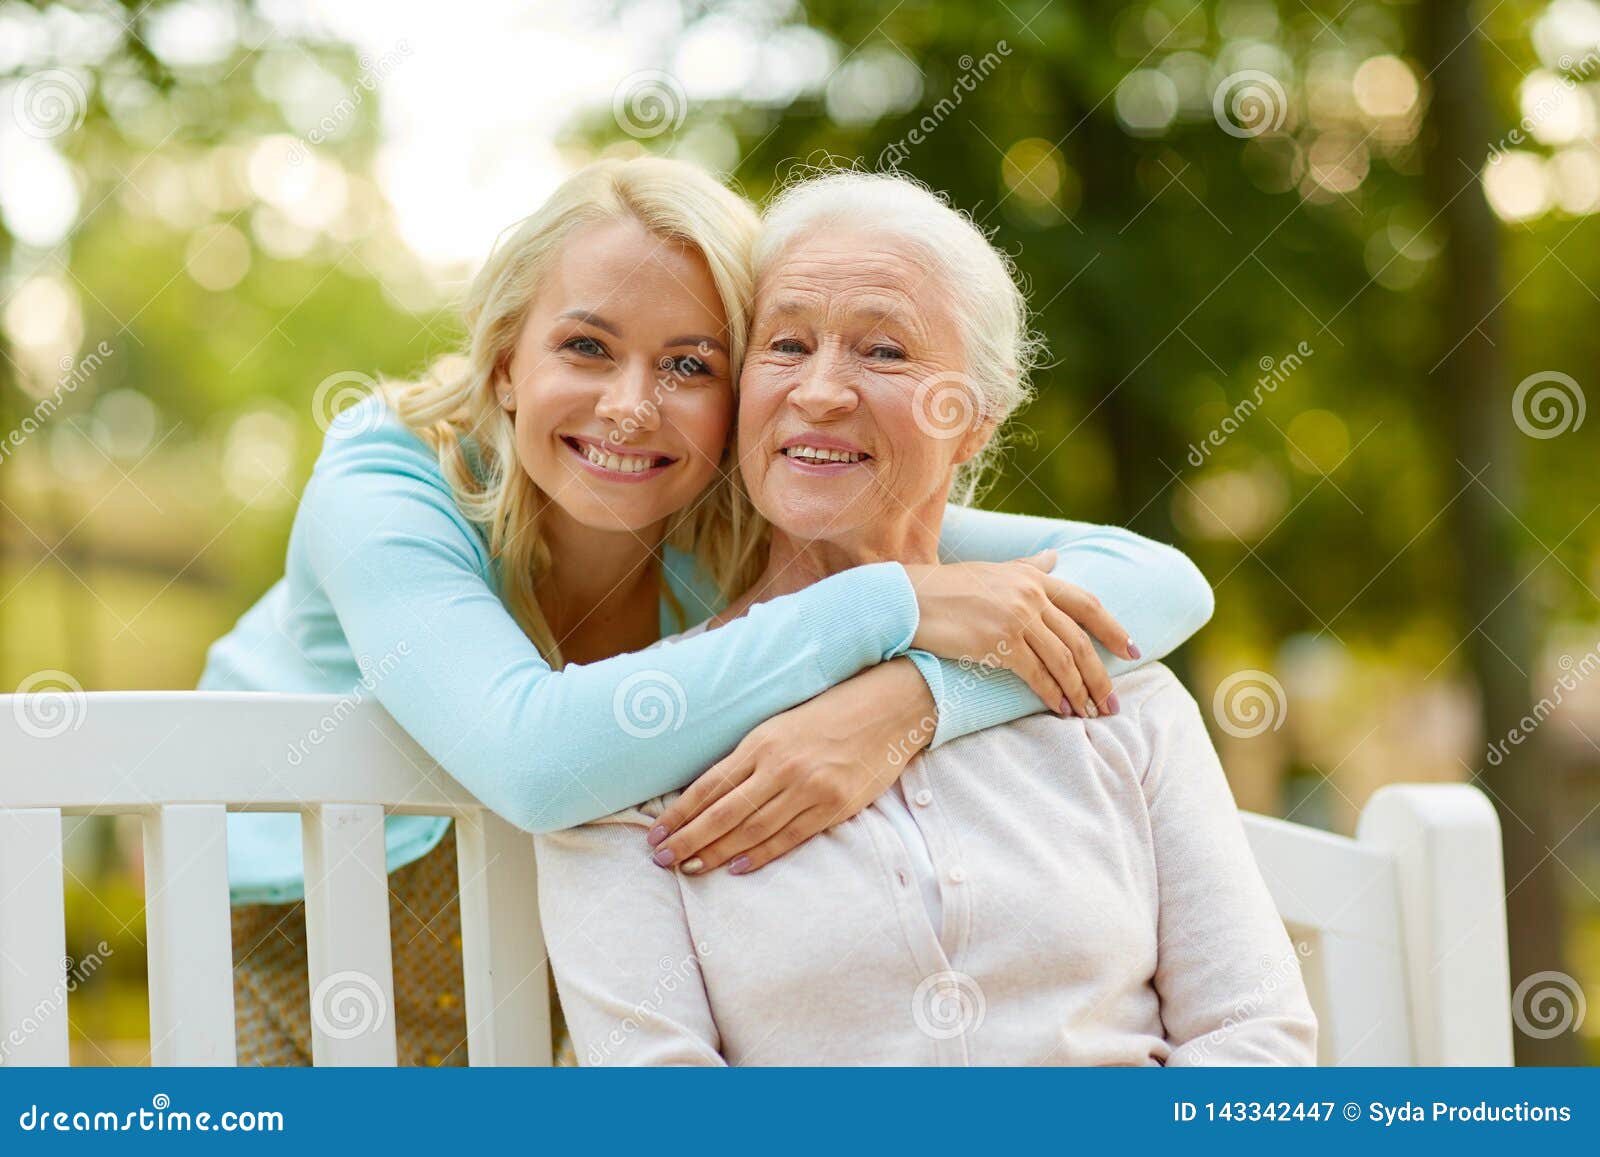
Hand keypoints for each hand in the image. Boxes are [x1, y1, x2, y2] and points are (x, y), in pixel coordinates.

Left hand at [647, 659, 935, 875]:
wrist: (887, 708)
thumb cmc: (829, 713)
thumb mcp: (780, 724)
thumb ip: (749, 757)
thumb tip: (709, 794)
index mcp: (762, 742)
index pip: (709, 786)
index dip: (679, 814)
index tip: (656, 834)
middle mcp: (782, 766)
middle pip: (723, 813)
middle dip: (688, 839)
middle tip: (661, 859)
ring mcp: (809, 788)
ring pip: (752, 830)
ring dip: (716, 853)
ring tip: (689, 868)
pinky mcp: (835, 806)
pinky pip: (790, 838)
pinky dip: (760, 855)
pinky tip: (735, 867)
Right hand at [903, 549, 1135, 717]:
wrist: (910, 600)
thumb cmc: (948, 588)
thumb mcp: (994, 570)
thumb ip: (1028, 567)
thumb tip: (1055, 556)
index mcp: (1034, 578)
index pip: (1087, 604)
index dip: (1114, 630)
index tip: (1133, 651)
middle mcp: (1030, 595)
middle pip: (1079, 640)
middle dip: (1100, 675)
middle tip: (1111, 702)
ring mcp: (1015, 617)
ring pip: (1062, 660)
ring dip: (1079, 691)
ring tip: (1089, 713)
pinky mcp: (998, 641)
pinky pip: (1036, 674)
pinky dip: (1052, 694)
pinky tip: (1060, 709)